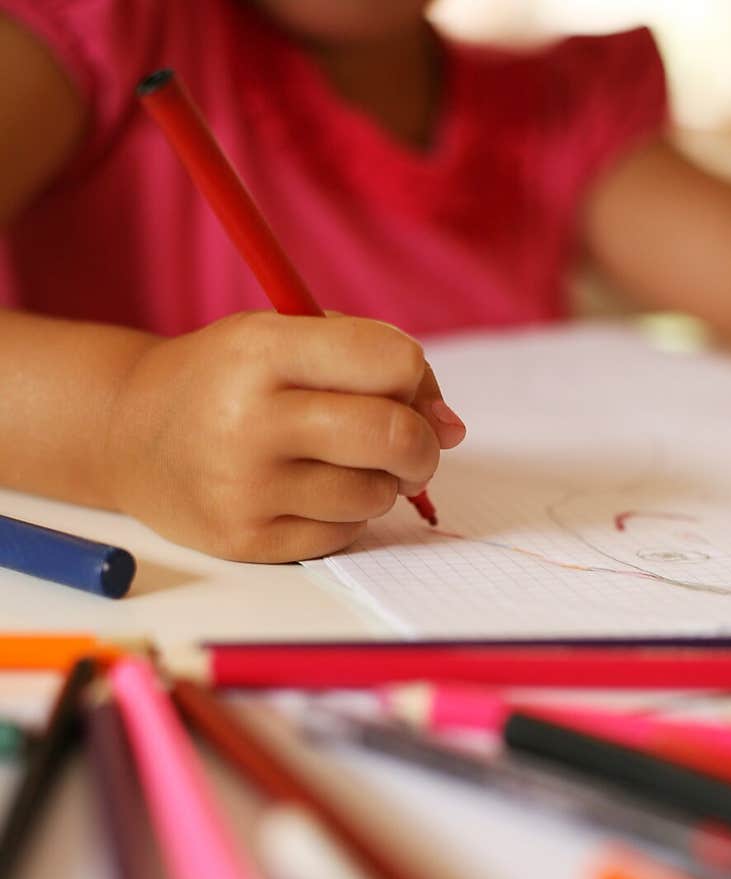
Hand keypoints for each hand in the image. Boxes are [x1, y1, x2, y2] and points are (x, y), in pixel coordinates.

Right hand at [105, 312, 465, 560]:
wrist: (130, 436)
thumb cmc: (228, 381)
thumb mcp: (282, 337)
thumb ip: (370, 361)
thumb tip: (453, 428)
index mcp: (263, 351)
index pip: (391, 360)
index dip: (417, 378)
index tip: (409, 391)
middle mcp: (251, 421)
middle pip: (393, 436)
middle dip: (423, 443)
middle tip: (413, 446)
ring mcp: (246, 488)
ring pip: (375, 494)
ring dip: (381, 482)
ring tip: (342, 464)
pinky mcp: (248, 541)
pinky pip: (343, 533)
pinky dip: (346, 515)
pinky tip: (311, 494)